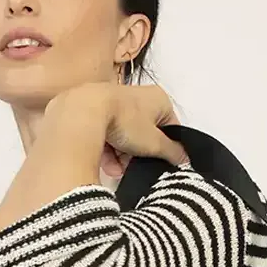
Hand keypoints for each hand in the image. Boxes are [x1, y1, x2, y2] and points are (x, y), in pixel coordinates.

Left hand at [59, 83, 186, 168]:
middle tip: (137, 168)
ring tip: (119, 170)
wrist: (83, 113)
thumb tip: (183, 159)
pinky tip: (108, 167)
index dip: (167, 147)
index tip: (162, 161)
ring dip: (123, 156)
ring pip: (124, 136)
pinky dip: (108, 151)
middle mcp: (137, 97)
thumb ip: (172, 152)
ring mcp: (114, 103)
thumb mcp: (155, 143)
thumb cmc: (124, 120)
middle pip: (145, 133)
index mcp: (158, 98)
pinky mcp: (94, 111)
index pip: (170, 125)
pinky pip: (106, 134)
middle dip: (140, 155)